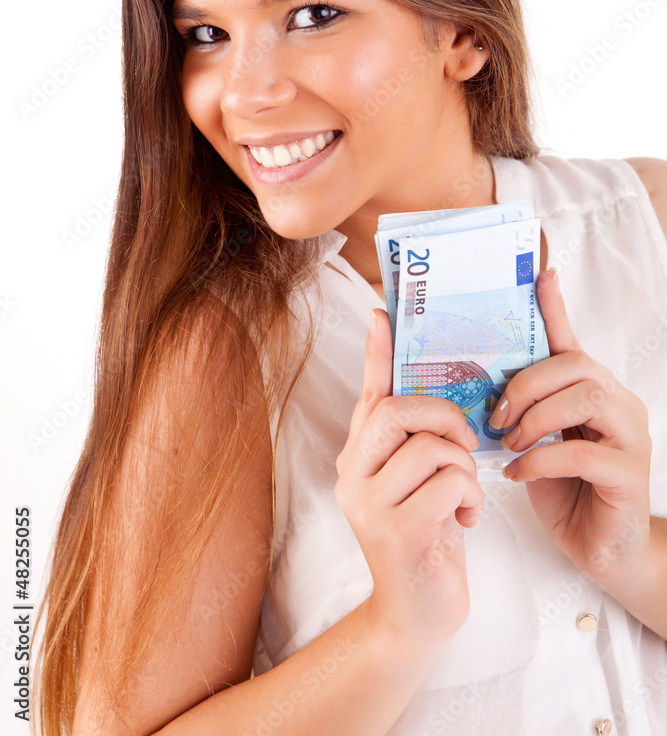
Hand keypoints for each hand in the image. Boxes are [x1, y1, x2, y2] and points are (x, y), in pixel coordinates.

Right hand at [335, 307, 484, 651]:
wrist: (417, 614)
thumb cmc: (426, 537)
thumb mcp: (419, 483)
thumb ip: (418, 442)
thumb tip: (433, 394)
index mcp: (359, 456)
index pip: (370, 392)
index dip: (377, 351)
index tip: (382, 310)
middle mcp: (353, 474)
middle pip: (397, 410)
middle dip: (443, 416)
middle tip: (465, 440)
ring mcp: (368, 504)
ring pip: (430, 448)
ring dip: (463, 468)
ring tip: (465, 495)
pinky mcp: (394, 531)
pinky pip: (447, 485)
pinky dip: (469, 498)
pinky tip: (465, 520)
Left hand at [489, 268, 651, 590]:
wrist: (603, 551)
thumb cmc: (566, 492)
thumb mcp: (535, 442)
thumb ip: (520, 412)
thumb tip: (476, 387)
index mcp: (592, 390)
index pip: (572, 340)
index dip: (555, 306)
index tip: (541, 273)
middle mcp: (618, 403)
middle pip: (575, 365)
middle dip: (526, 384)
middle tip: (494, 415)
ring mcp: (630, 436)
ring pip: (585, 397)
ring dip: (535, 417)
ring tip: (507, 441)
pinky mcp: (629, 473)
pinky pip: (582, 453)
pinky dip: (540, 459)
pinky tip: (516, 473)